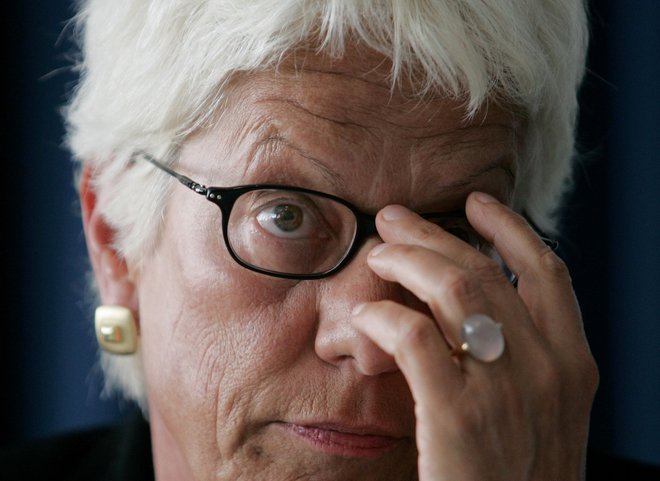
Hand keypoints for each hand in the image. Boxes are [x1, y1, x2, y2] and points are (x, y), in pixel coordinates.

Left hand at [351, 192, 597, 480]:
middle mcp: (547, 368)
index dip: (511, 228)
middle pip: (485, 270)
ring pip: (452, 287)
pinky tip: (365, 316)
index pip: (547, 272)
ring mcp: (505, 391)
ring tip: (377, 255)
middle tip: (394, 219)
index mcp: (573, 366)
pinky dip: (384, 316)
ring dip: (407, 260)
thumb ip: (522, 362)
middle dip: (433, 234)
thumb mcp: (542, 415)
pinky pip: (414, 337)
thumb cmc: (516, 478)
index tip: (476, 204)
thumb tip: (477, 310)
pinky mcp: (458, 417)